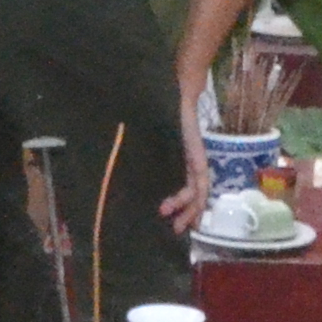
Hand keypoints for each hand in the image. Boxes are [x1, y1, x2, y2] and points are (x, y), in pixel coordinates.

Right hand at [162, 70, 214, 223]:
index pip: (188, 187)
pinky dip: (191, 192)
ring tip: (172, 220)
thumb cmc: (161, 112)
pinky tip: (182, 202)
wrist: (174, 91)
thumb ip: (149, 154)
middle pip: (196, 193)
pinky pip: (198, 176)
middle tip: (175, 230)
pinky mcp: (196, 152)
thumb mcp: (153, 139)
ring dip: (187, 207)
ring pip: (198, 189)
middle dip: (187, 214)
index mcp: (184, 158)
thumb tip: (123, 167)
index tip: (174, 221)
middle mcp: (192, 160)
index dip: (183, 206)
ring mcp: (196, 156)